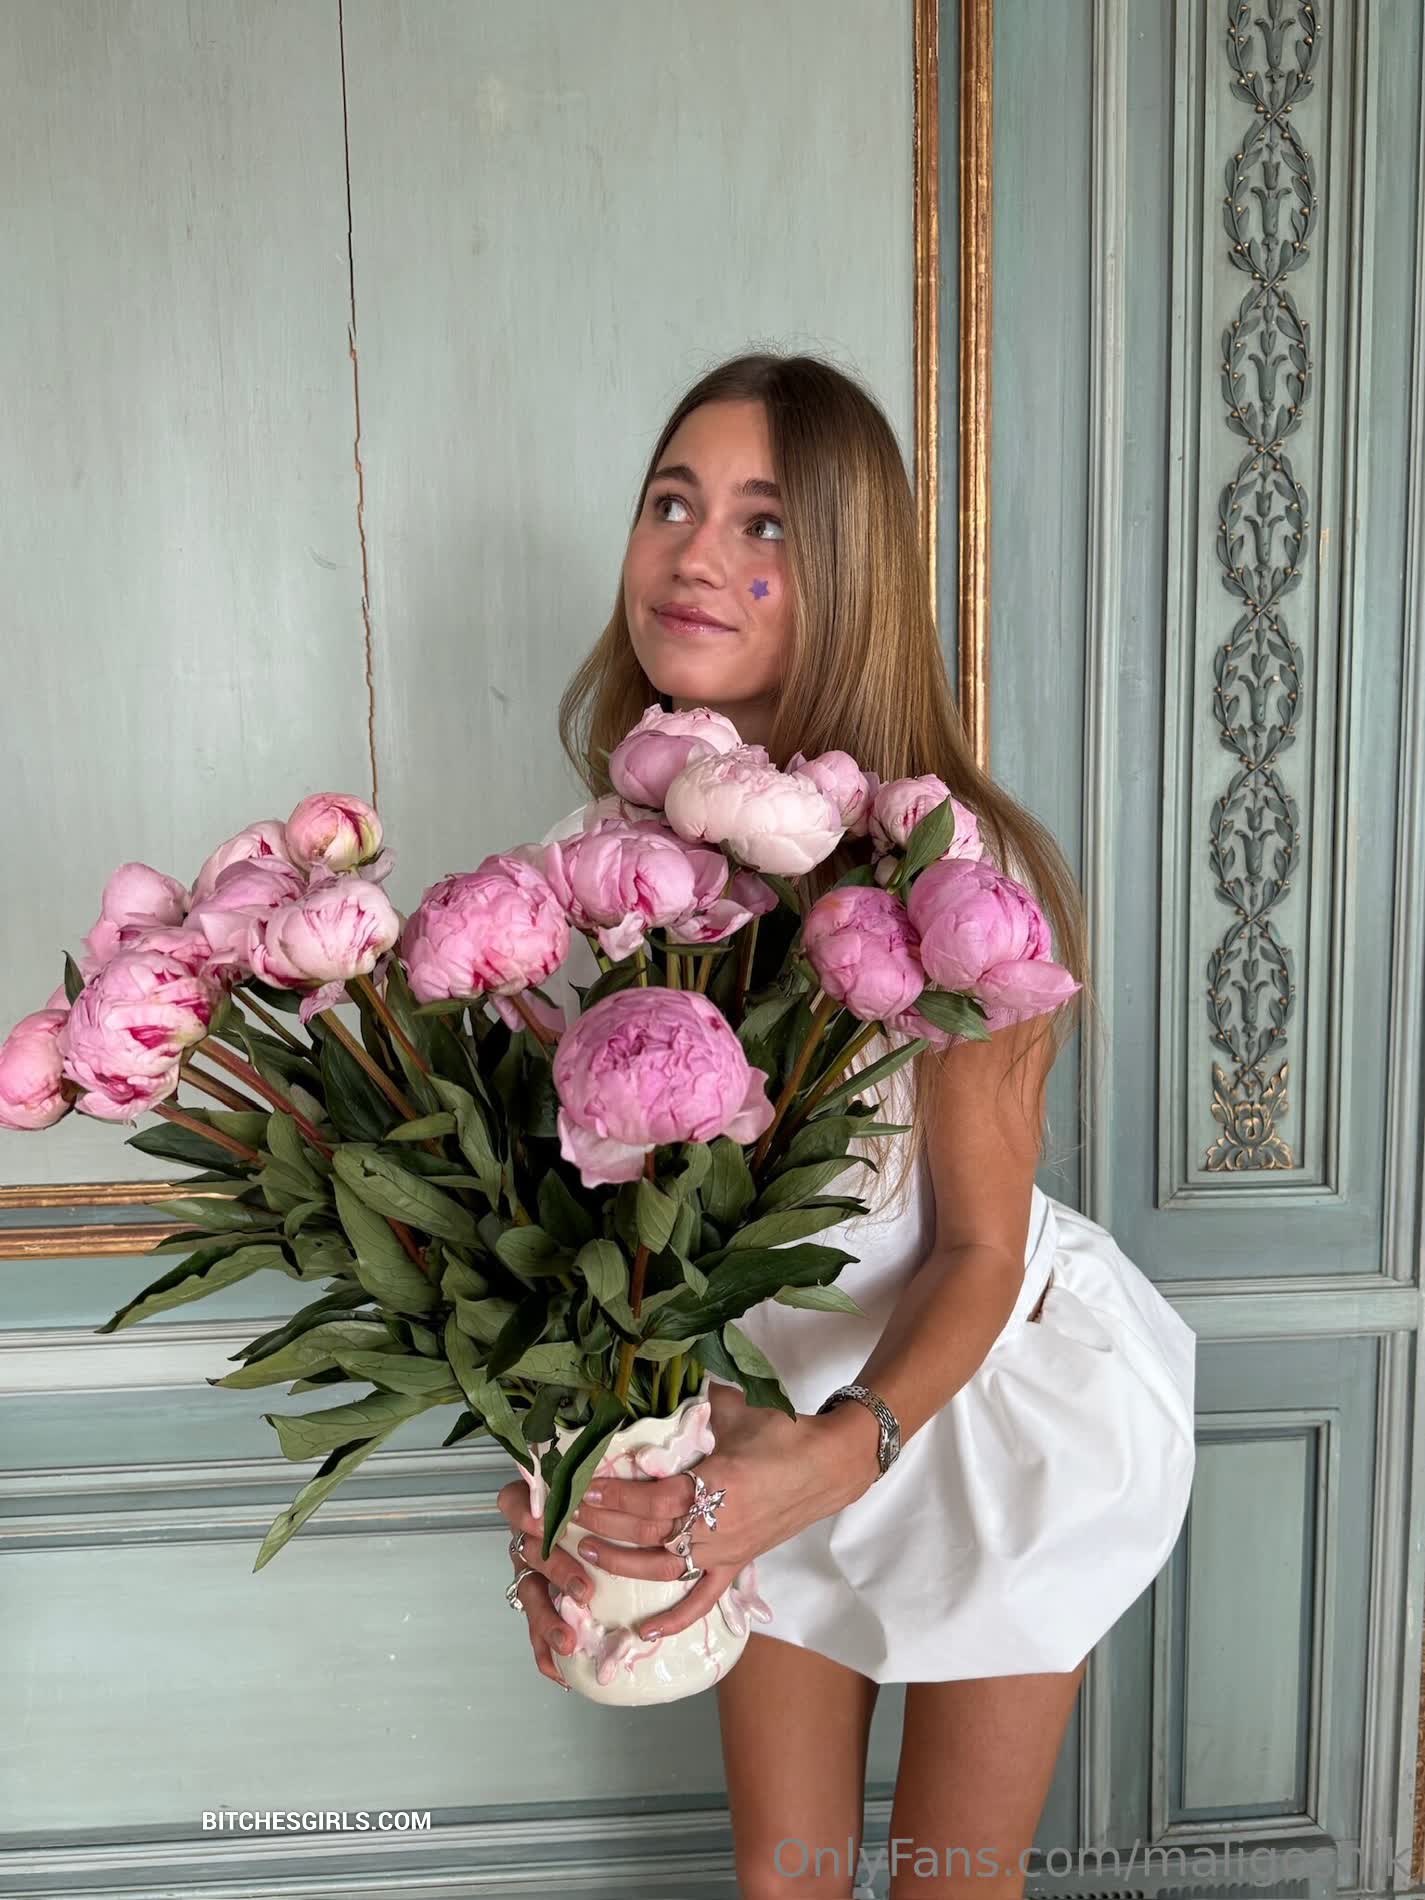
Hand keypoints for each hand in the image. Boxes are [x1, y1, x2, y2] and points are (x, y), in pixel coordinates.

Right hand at [495, 1481, 596, 1690]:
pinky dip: (547, 1652)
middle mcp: (528, 1539)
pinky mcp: (541, 1601)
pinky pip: (535, 1629)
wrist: (606, 1523)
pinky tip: (561, 1672)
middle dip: (556, 1573)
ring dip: (548, 1620)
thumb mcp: (600, 1486)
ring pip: (530, 1595)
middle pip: (530, 1554)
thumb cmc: (603, 1501)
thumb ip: (607, 1483)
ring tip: (568, 1640)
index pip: (515, 1503)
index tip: (540, 1523)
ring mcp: (531, 1572)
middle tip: (583, 1589)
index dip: (523, 1515)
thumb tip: (645, 1468)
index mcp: (536, 1505)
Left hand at [564, 1380, 871, 1642]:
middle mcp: (716, 1524)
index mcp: (715, 1484)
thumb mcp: (738, 1410)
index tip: (581, 1486)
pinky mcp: (736, 1564)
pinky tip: (645, 1631)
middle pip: (649, 1529)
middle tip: (567, 1513)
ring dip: (623, 1561)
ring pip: (664, 1564)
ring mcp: (726, 1550)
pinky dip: (675, 1618)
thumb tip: (672, 1373)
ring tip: (586, 1550)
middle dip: (604, 1521)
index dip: (613, 1494)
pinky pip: (703, 1598)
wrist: (829, 1464)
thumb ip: (700, 1401)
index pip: (651, 1496)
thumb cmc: (784, 1434)